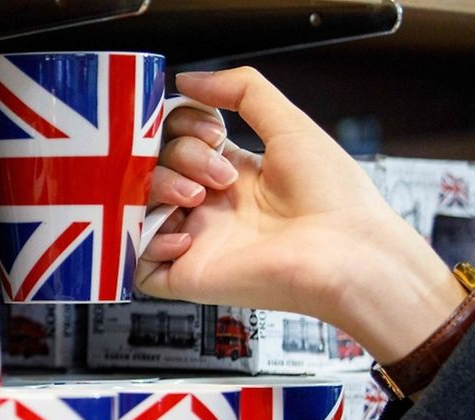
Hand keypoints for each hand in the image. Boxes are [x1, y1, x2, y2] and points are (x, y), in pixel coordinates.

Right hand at [137, 67, 464, 362]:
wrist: (346, 254)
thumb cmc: (332, 197)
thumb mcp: (290, 125)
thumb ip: (243, 90)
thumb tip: (188, 79)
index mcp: (233, 175)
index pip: (179, 141)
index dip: (183, 128)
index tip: (212, 132)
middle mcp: (210, 207)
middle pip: (156, 166)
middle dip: (179, 157)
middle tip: (218, 175)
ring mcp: (195, 241)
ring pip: (138, 206)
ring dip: (160, 189)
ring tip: (197, 198)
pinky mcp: (186, 276)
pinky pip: (137, 262)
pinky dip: (147, 242)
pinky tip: (185, 236)